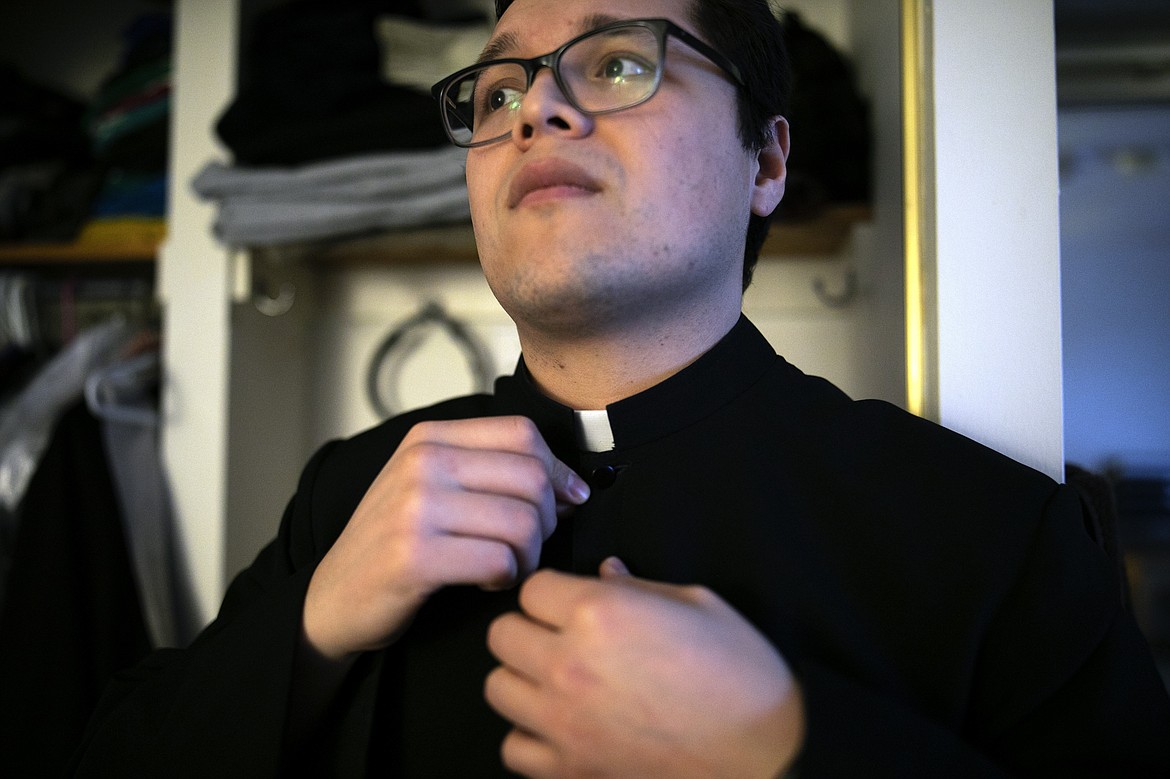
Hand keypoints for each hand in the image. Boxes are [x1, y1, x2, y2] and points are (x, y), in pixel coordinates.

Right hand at [302, 416, 589, 661]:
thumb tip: (571, 485)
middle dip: (548, 519)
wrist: (333, 598)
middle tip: (528, 545)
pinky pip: (499, 560)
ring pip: (523, 522)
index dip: (558, 470)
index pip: (522, 434)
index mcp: (430, 438)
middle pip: (531, 478)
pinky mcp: (414, 555)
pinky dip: (506, 578)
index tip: (567, 500)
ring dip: (529, 555)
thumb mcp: (431, 486)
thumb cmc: (394, 544)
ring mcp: (415, 507)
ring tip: (507, 567)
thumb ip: (491, 471)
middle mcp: (422, 463)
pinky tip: (487, 582)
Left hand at [485, 558, 804, 778]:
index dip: (553, 591)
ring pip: (497, 687)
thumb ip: (636, 586)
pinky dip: (530, 736)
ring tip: (557, 680)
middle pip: (502, 634)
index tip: (570, 601)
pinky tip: (561, 725)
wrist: (766, 753)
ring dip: (523, 679)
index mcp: (601, 613)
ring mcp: (564, 722)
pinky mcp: (571, 769)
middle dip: (529, 629)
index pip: (532, 588)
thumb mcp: (695, 604)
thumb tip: (604, 572)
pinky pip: (514, 748)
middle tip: (561, 636)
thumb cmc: (740, 672)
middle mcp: (569, 664)